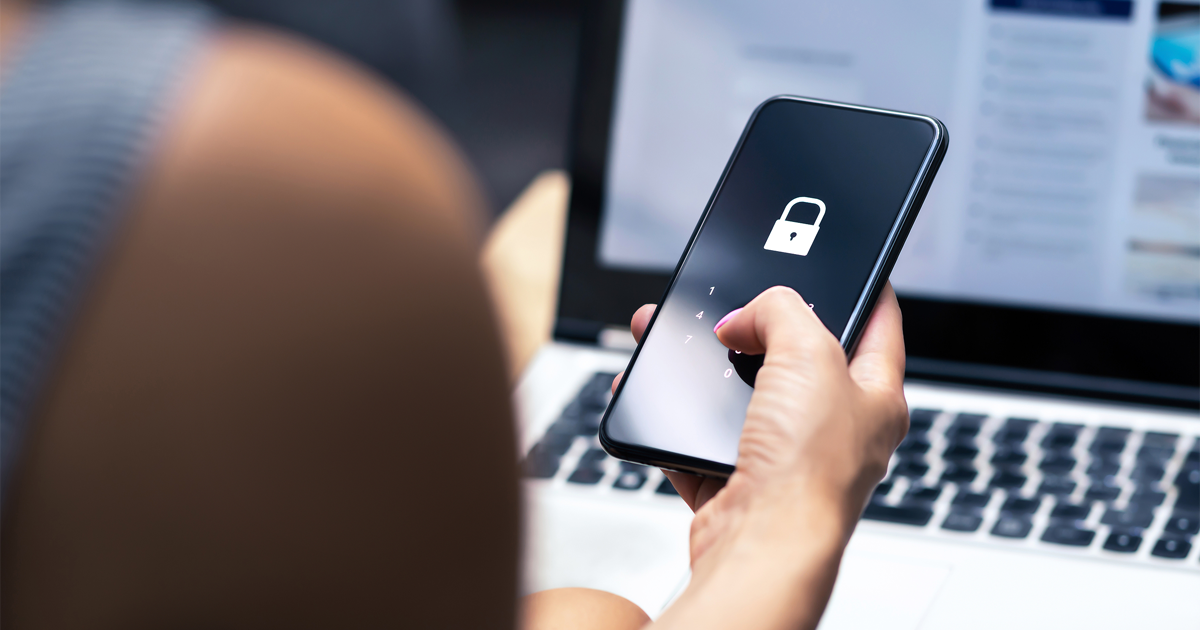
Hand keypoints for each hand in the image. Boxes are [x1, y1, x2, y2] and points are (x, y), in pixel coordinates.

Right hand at [616, 285, 908, 629]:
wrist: (761, 545)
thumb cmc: (809, 471)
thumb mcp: (809, 353)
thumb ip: (780, 310)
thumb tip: (744, 318)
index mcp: (875, 397)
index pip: (879, 324)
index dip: (861, 287)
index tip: (842, 262)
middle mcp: (834, 429)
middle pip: (794, 357)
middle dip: (754, 326)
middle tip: (732, 307)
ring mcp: (785, 457)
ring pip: (741, 396)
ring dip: (705, 370)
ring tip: (675, 342)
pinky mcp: (738, 481)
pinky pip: (700, 439)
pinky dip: (675, 420)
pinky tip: (661, 398)